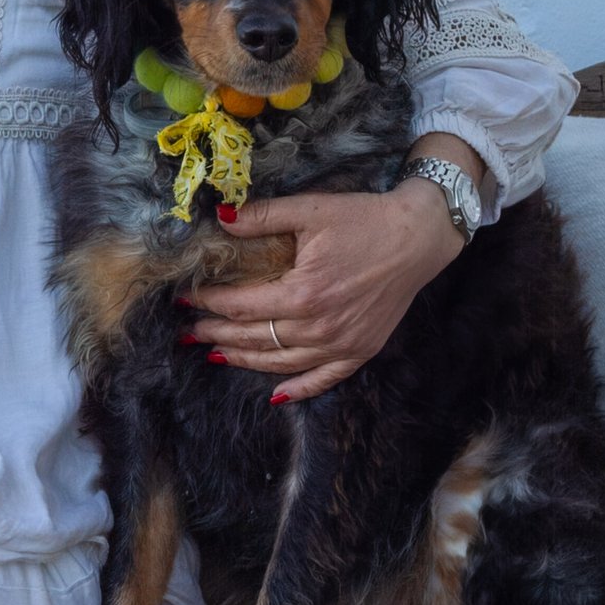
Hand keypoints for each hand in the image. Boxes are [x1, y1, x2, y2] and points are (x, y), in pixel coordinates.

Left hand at [190, 180, 463, 403]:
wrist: (418, 237)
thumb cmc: (364, 219)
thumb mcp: (310, 209)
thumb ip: (262, 216)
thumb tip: (219, 217)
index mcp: (302, 293)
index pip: (240, 306)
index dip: (208, 303)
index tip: (185, 299)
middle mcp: (320, 326)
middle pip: (254, 337)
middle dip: (216, 334)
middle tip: (189, 331)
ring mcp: (342, 344)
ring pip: (280, 362)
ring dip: (244, 359)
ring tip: (216, 353)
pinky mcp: (361, 351)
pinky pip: (324, 379)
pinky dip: (298, 388)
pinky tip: (275, 394)